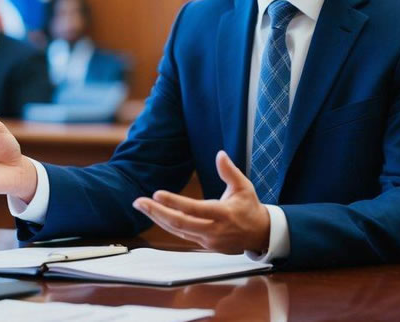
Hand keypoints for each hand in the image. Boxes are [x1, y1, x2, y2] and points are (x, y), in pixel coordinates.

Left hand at [132, 151, 270, 253]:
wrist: (260, 235)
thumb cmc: (249, 207)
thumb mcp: (244, 187)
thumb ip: (230, 171)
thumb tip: (220, 154)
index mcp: (224, 214)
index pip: (195, 209)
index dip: (175, 203)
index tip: (156, 194)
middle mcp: (214, 230)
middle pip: (180, 223)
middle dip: (157, 212)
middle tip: (138, 202)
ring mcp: (209, 240)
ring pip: (177, 231)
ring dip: (157, 218)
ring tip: (141, 206)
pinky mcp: (205, 245)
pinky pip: (181, 235)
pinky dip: (167, 225)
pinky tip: (155, 215)